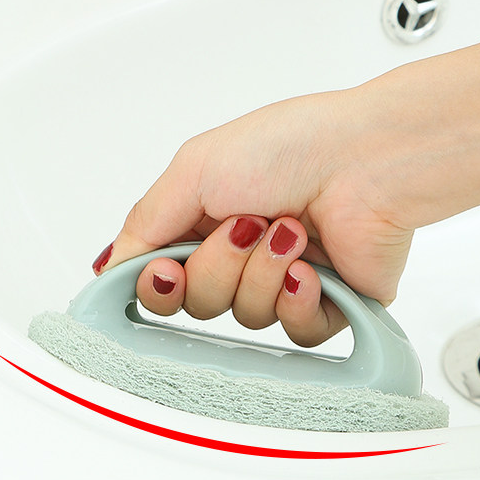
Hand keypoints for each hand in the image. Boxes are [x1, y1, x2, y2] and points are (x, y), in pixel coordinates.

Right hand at [94, 91, 414, 347]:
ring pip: (244, 320)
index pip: (161, 276)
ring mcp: (283, 280)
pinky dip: (295, 298)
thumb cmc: (292, 145)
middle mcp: (242, 252)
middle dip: (217, 267)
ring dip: (261, 273)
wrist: (369, 158)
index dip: (157, 284)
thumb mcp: (194, 168)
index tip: (164, 270)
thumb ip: (145, 223)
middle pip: (198, 303)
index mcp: (206, 217)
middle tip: (246, 225)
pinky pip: (293, 334)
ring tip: (290, 231)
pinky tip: (309, 267)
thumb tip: (111, 270)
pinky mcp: (328, 305)